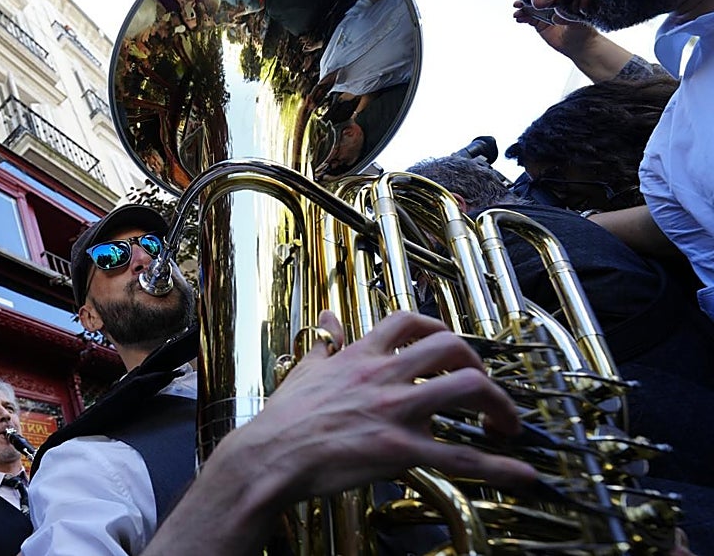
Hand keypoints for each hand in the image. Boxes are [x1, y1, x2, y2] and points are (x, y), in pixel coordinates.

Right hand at [219, 311, 536, 511]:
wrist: (269, 457)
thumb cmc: (284, 419)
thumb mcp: (305, 370)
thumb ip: (324, 342)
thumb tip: (328, 318)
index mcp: (362, 357)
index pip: (410, 323)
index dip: (441, 329)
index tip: (452, 347)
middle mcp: (385, 377)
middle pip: (451, 348)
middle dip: (479, 364)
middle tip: (485, 388)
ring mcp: (396, 412)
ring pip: (467, 389)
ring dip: (499, 404)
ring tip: (507, 423)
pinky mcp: (400, 450)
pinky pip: (462, 458)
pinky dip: (500, 467)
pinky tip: (522, 473)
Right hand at [512, 0, 599, 58]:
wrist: (579, 46)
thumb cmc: (582, 30)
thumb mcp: (576, 21)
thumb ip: (567, 17)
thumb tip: (554, 17)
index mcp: (561, 2)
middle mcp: (552, 7)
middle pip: (536, 2)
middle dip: (526, 2)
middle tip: (517, 4)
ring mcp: (545, 16)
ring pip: (531, 11)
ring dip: (522, 11)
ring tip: (516, 14)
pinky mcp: (540, 26)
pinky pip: (530, 20)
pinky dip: (523, 19)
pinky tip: (518, 19)